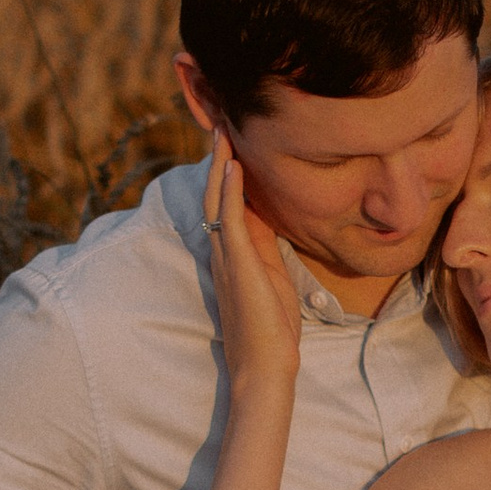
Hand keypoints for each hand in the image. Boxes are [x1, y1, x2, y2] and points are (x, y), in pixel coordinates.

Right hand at [200, 131, 301, 397]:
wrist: (265, 366)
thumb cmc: (273, 330)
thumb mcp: (274, 279)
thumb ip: (269, 249)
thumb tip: (274, 221)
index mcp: (234, 253)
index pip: (227, 202)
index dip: (228, 171)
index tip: (233, 142)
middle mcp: (223, 250)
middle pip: (216, 193)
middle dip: (218, 158)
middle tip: (220, 123)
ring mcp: (227, 255)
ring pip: (218, 198)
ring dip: (220, 163)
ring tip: (222, 131)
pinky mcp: (238, 263)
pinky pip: (230, 216)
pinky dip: (231, 189)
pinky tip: (234, 164)